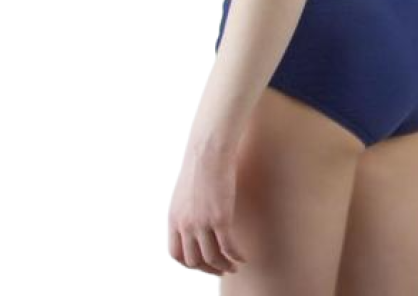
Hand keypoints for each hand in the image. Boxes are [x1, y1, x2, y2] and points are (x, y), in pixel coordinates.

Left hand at [168, 141, 247, 276]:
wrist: (209, 147)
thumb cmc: (201, 161)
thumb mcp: (186, 189)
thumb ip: (188, 207)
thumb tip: (196, 215)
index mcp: (174, 217)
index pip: (176, 254)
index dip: (190, 263)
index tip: (203, 263)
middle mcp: (184, 224)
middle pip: (193, 261)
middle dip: (208, 268)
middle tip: (221, 268)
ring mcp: (201, 223)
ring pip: (212, 258)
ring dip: (224, 266)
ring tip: (235, 266)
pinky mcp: (220, 218)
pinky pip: (228, 248)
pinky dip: (237, 256)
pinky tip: (243, 257)